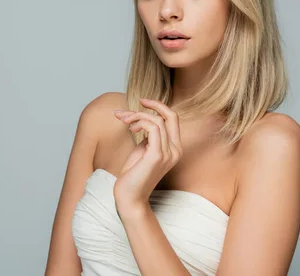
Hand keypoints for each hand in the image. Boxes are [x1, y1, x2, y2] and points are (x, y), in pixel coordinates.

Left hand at [112, 98, 183, 215]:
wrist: (129, 198)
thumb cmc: (133, 175)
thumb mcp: (142, 150)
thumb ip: (147, 136)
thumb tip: (142, 120)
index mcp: (174, 148)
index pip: (173, 119)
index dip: (158, 106)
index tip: (141, 101)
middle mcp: (175, 150)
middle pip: (170, 116)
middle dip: (151, 105)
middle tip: (129, 110)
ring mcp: (168, 153)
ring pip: (157, 120)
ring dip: (136, 116)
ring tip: (123, 122)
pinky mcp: (157, 156)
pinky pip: (152, 128)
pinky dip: (139, 122)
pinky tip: (130, 129)